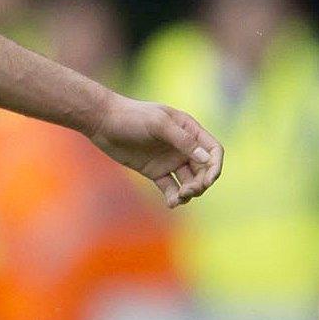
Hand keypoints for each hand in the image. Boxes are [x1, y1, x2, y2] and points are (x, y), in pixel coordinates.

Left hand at [88, 94, 222, 207]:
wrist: (103, 122)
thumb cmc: (131, 116)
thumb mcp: (158, 124)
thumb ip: (182, 140)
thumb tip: (206, 159)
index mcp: (189, 130)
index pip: (213, 149)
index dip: (215, 165)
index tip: (209, 180)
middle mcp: (183, 146)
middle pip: (203, 169)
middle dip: (201, 183)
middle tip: (188, 191)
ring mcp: (169, 160)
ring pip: (189, 181)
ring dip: (189, 192)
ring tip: (178, 198)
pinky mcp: (155, 171)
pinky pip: (171, 188)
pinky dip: (174, 197)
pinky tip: (171, 203)